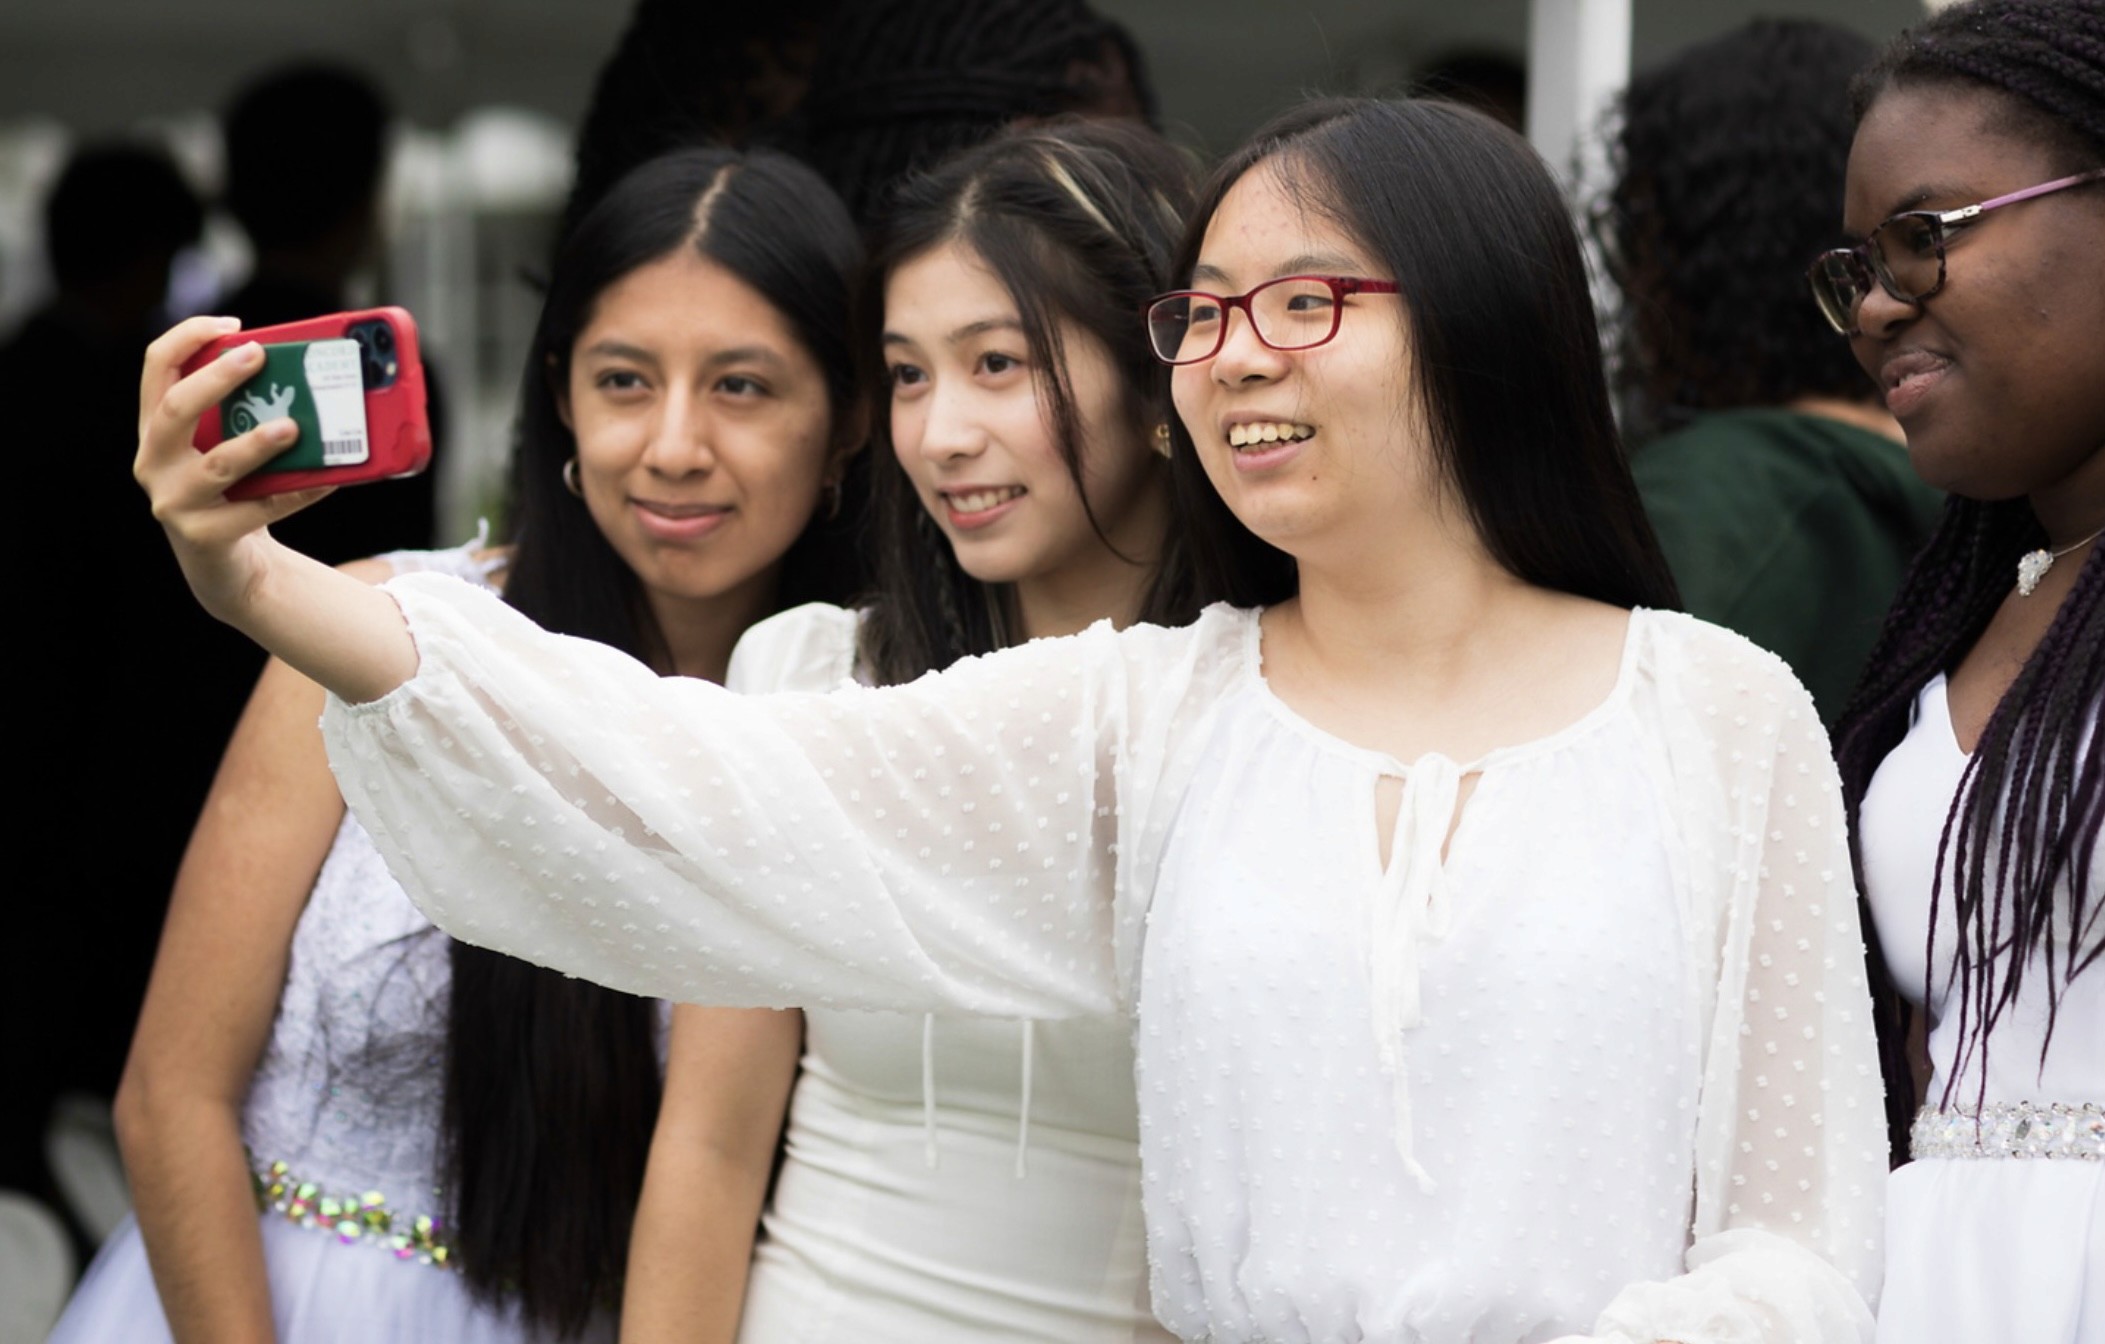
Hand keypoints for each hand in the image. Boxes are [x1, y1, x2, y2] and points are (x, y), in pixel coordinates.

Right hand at [134, 316, 333, 624]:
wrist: (223, 565)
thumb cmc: (232, 490)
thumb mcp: (224, 446)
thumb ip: (243, 414)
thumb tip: (307, 375)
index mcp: (155, 428)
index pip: (157, 367)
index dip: (189, 337)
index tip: (232, 324)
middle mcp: (153, 461)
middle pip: (175, 409)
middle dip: (217, 379)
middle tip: (259, 355)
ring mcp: (174, 501)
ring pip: (217, 465)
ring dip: (257, 443)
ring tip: (293, 427)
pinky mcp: (205, 536)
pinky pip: (256, 509)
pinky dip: (296, 492)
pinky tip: (328, 479)